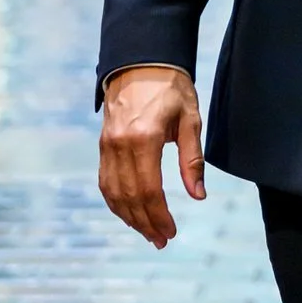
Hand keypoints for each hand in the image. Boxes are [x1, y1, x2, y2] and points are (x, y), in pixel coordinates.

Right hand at [99, 65, 205, 247]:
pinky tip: (129, 214)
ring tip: (147, 233)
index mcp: (144, 139)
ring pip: (114, 194)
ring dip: (130, 218)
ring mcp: (107, 147)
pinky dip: (116, 202)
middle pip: (130, 197)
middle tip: (162, 240)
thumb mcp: (190, 118)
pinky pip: (105, 182)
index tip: (171, 232)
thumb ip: (193, 159)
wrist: (140, 62)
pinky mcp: (102, 146)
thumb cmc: (171, 88)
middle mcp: (120, 146)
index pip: (149, 190)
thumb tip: (199, 196)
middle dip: (146, 223)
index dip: (160, 215)